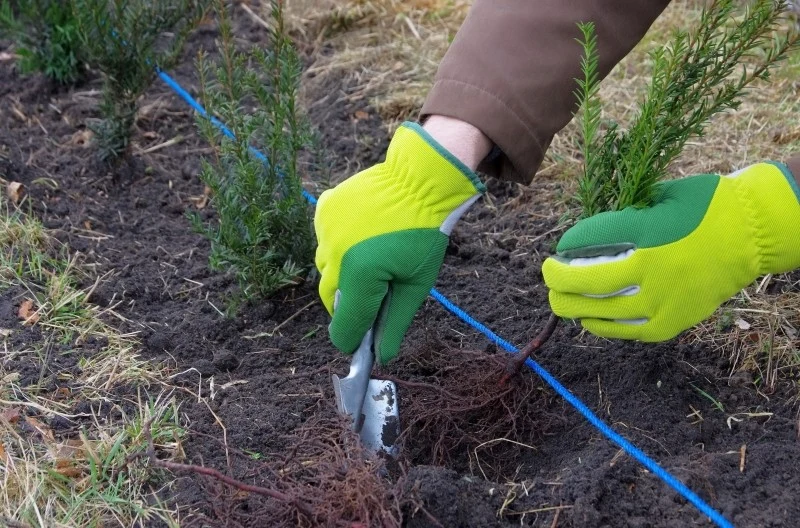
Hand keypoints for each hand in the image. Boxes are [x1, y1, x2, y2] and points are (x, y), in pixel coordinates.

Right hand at [315, 122, 484, 363]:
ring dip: (343, 274)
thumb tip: (383, 356)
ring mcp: (325, 231)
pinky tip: (363, 234)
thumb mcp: (416, 284)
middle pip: (331, 300)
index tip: (362, 341)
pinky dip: (339, 245)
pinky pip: (325, 240)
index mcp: (360, 276)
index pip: (343, 328)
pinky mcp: (323, 211)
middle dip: (350, 305)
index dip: (353, 339)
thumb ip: (395, 322)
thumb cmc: (424, 233)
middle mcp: (335, 255)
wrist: (419, 179)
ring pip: (326, 269)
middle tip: (374, 297)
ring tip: (372, 258)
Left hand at [543, 162, 799, 340]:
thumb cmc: (704, 207)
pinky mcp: (672, 322)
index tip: (558, 250)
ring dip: (574, 307)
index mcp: (646, 235)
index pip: (589, 244)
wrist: (752, 233)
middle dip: (558, 283)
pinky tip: (589, 320)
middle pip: (587, 285)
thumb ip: (624, 217)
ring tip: (561, 301)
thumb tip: (587, 238)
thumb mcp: (658, 198)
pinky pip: (627, 331)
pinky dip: (603, 326)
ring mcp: (662, 301)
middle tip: (548, 278)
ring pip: (602, 313)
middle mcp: (651, 272)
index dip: (567, 249)